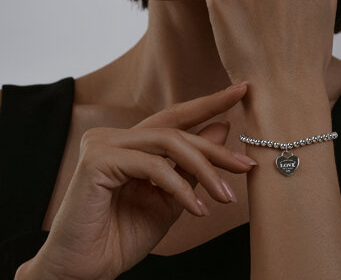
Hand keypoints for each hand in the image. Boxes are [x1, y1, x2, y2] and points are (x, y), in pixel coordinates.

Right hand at [31, 84, 254, 279]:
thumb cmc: (122, 236)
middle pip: (177, 130)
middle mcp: (116, 136)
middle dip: (214, 149)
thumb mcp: (171, 198)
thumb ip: (192, 165)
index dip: (209, 103)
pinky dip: (180, 187)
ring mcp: (104, 143)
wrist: (84, 272)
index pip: (175, 117)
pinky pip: (153, 166)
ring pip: (169, 143)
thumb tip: (223, 127)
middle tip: (245, 165)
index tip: (241, 90)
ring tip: (224, 196)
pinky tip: (197, 209)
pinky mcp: (97, 159)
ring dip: (203, 169)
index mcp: (132, 143)